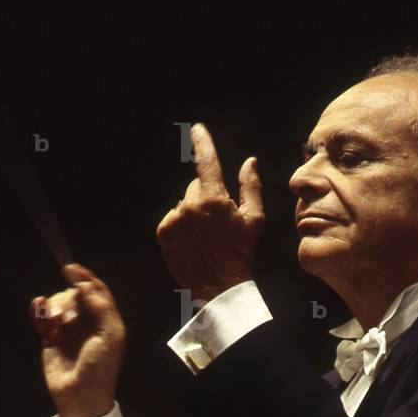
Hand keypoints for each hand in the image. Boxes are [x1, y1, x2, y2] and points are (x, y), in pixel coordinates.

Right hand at [29, 263, 126, 416]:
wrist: (80, 396)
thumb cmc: (100, 368)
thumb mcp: (111, 337)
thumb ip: (102, 307)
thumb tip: (86, 285)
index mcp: (105, 320)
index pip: (96, 291)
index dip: (84, 278)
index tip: (69, 269)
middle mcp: (87, 322)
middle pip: (73, 296)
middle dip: (67, 301)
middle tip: (66, 320)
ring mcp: (68, 330)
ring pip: (57, 304)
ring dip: (53, 308)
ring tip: (53, 325)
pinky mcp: (50, 339)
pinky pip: (42, 317)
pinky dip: (38, 310)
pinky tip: (37, 308)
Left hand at [156, 123, 264, 301]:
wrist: (218, 287)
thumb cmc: (240, 253)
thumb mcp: (254, 219)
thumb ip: (251, 186)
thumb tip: (249, 162)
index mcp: (214, 199)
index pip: (207, 162)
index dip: (203, 142)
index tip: (197, 129)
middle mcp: (190, 205)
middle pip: (197, 188)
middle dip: (206, 197)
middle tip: (218, 222)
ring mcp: (175, 219)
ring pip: (184, 204)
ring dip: (193, 214)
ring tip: (205, 237)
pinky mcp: (163, 232)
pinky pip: (173, 219)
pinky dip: (181, 226)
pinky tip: (193, 242)